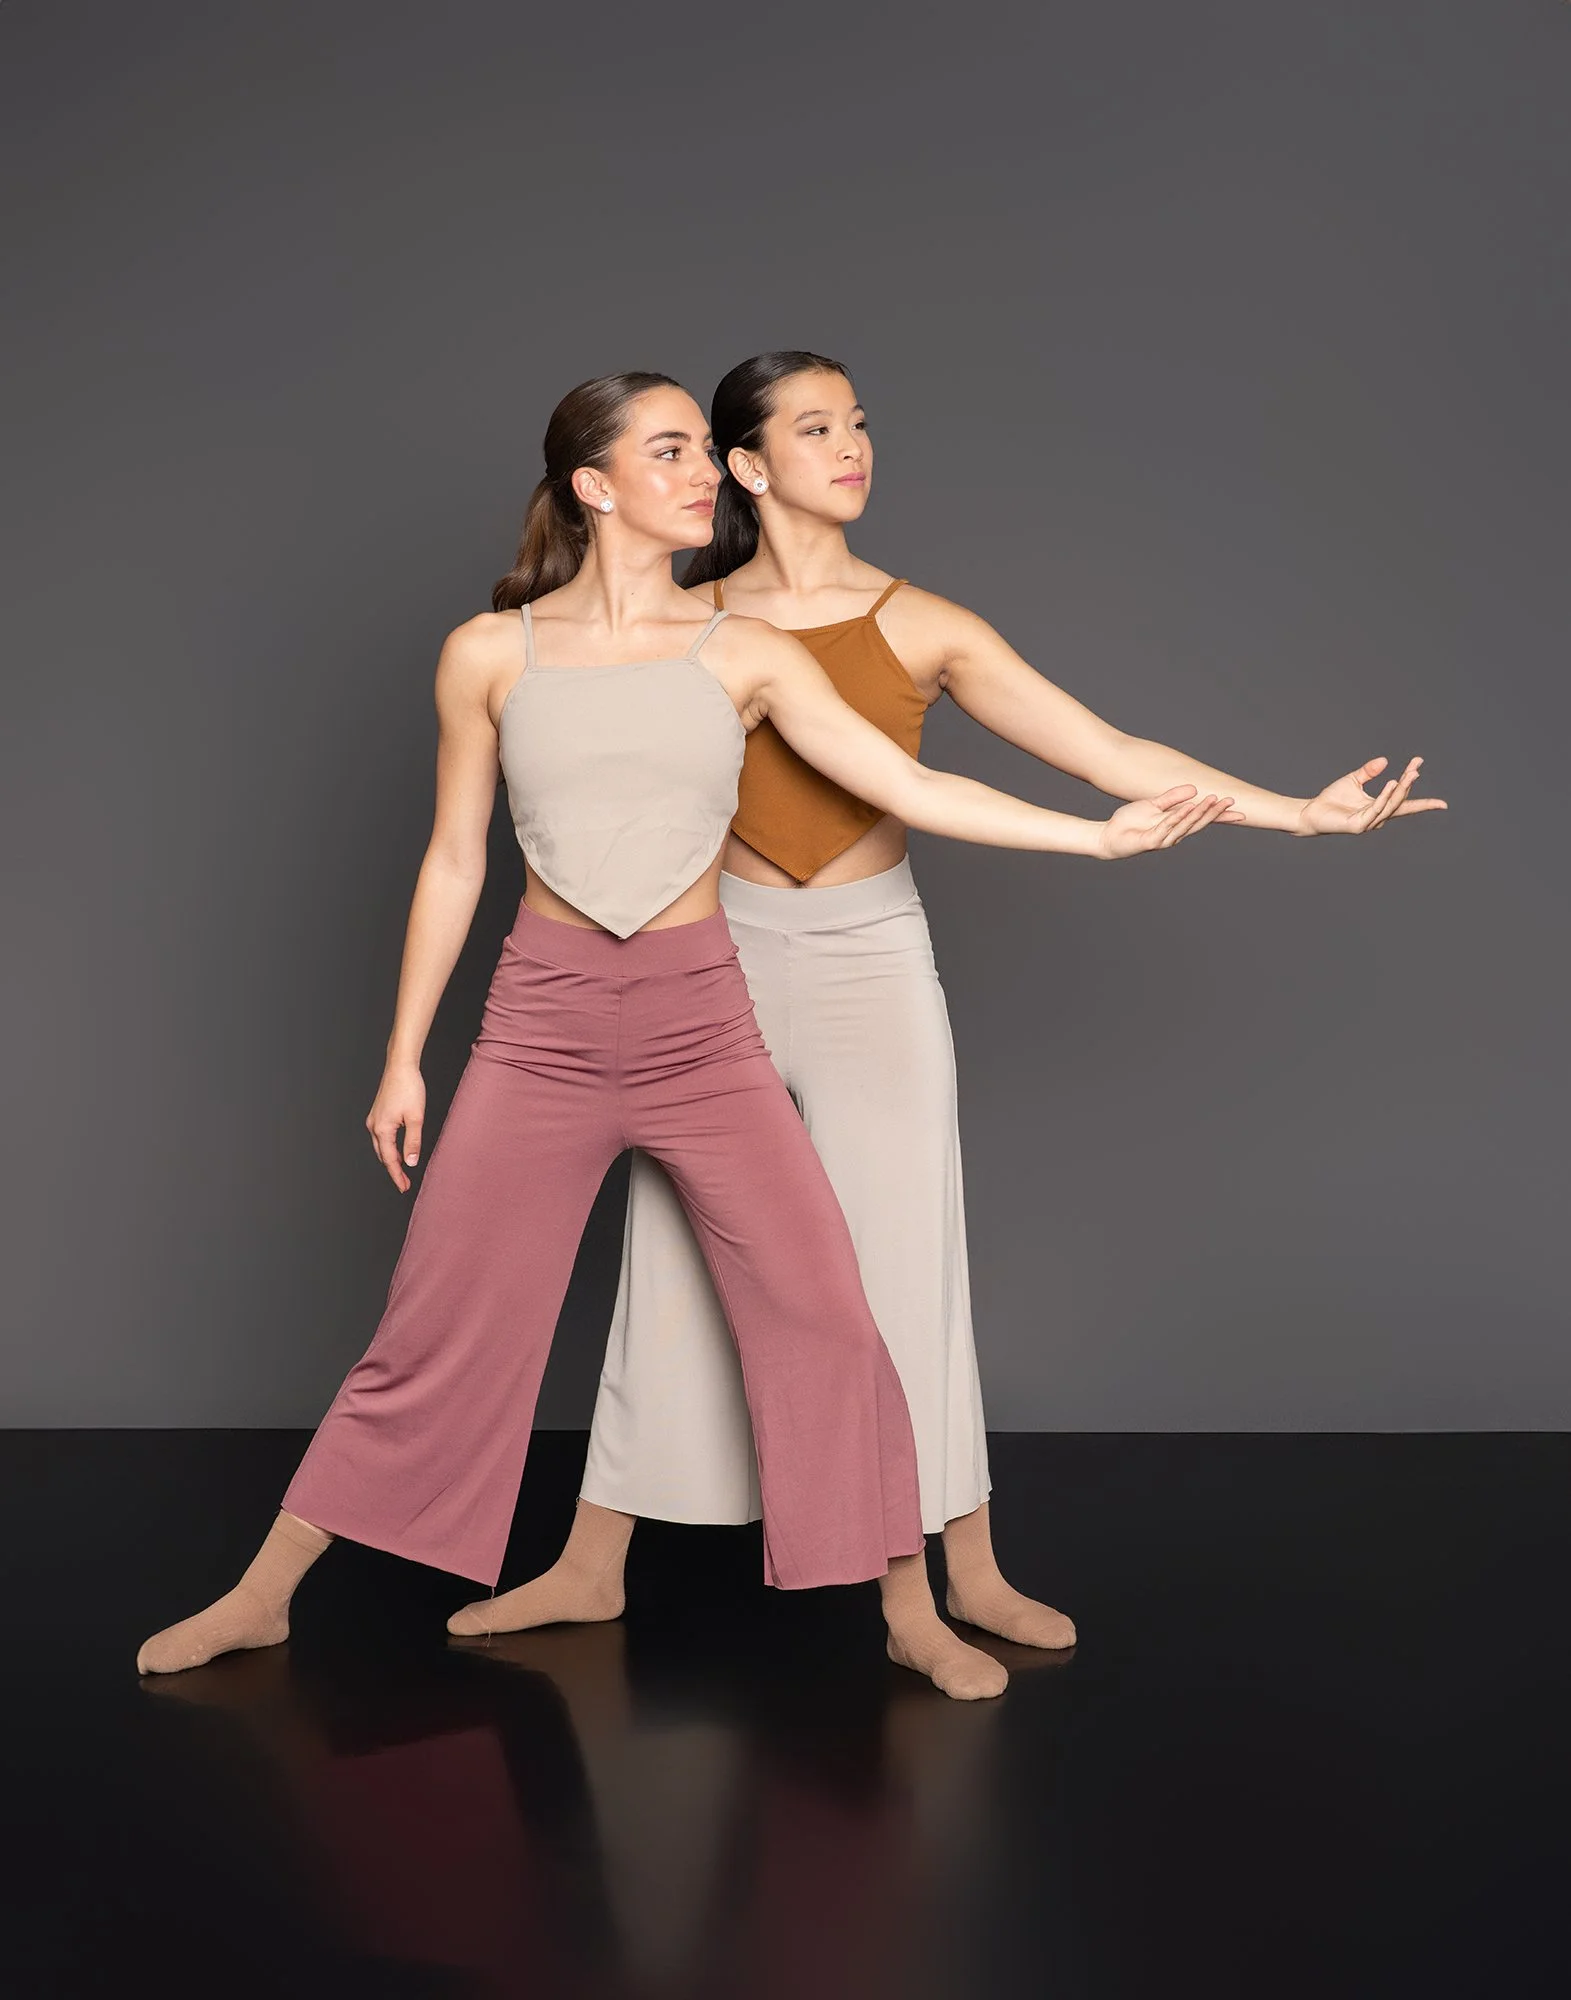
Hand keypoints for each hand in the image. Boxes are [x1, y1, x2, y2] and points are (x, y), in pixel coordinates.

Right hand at [367, 1063, 425, 1191]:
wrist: (400, 1066)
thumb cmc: (409, 1088)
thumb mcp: (416, 1118)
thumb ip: (413, 1142)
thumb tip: (411, 1162)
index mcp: (382, 1129)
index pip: (390, 1160)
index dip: (397, 1176)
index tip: (404, 1188)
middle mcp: (373, 1125)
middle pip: (383, 1155)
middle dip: (393, 1170)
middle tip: (405, 1183)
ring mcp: (374, 1119)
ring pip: (381, 1146)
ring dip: (390, 1159)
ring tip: (402, 1170)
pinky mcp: (377, 1113)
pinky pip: (381, 1136)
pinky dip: (388, 1147)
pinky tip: (397, 1149)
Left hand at [1098, 785, 1243, 858]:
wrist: (1109, 835)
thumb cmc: (1131, 822)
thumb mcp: (1153, 804)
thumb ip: (1172, 798)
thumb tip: (1194, 789)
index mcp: (1176, 826)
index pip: (1202, 820)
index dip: (1220, 816)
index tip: (1239, 810)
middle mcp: (1173, 834)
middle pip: (1198, 823)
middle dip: (1214, 812)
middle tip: (1229, 801)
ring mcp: (1163, 839)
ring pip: (1185, 825)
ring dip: (1198, 813)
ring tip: (1211, 801)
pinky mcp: (1150, 842)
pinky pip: (1166, 827)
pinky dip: (1177, 818)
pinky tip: (1187, 808)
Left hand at [1297, 756, 1447, 835]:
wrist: (1312, 811)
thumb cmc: (1333, 799)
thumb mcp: (1353, 780)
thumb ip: (1368, 771)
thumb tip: (1385, 760)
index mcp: (1379, 807)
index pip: (1403, 798)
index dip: (1412, 783)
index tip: (1419, 762)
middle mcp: (1378, 816)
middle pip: (1400, 799)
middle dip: (1409, 783)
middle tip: (1416, 767)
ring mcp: (1370, 822)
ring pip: (1391, 804)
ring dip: (1402, 789)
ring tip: (1411, 773)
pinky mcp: (1360, 825)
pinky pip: (1376, 808)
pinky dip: (1385, 796)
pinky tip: (1392, 783)